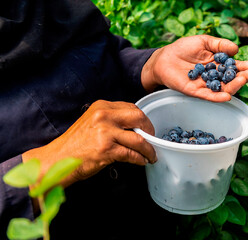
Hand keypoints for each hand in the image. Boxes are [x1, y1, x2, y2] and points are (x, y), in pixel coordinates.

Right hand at [22, 100, 156, 187]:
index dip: (143, 119)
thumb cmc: (76, 143)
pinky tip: (142, 161)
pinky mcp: (106, 149)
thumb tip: (135, 126)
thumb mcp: (93, 122)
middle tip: (152, 139)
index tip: (147, 128)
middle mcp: (104, 115)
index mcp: (101, 106)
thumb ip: (112, 120)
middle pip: (139, 118)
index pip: (131, 107)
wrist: (58, 159)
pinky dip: (140, 159)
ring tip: (151, 155)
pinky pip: (131, 154)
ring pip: (138, 139)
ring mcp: (105, 132)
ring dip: (149, 149)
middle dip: (150, 130)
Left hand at [141, 35, 247, 101]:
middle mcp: (213, 76)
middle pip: (230, 79)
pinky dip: (217, 97)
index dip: (243, 67)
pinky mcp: (195, 92)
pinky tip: (227, 96)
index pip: (233, 67)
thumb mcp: (204, 41)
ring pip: (222, 89)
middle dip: (242, 77)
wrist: (164, 58)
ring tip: (242, 80)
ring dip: (233, 86)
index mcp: (217, 64)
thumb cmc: (183, 48)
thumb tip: (236, 49)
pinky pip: (208, 96)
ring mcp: (205, 85)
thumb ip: (219, 45)